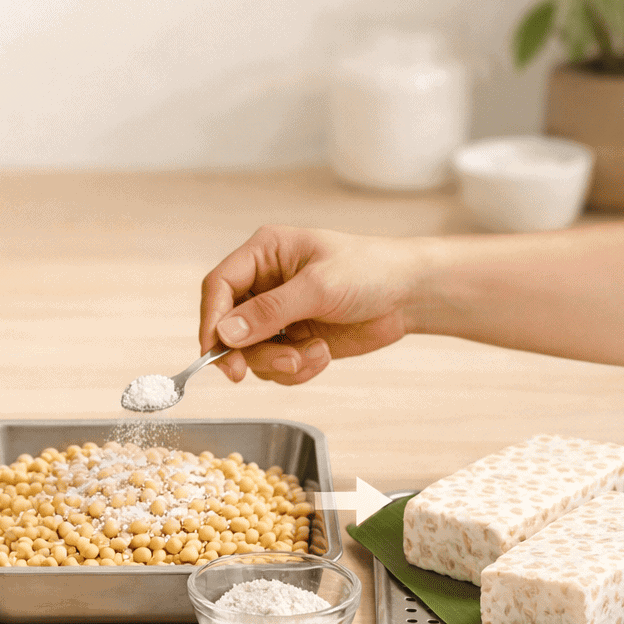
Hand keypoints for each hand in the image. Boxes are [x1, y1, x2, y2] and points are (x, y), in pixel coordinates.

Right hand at [199, 226, 422, 383]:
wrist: (411, 295)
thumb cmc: (371, 271)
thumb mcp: (319, 286)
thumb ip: (270, 311)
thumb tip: (226, 333)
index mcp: (264, 254)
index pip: (218, 287)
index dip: (212, 320)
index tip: (216, 352)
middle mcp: (264, 284)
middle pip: (228, 326)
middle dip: (250, 351)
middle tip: (265, 368)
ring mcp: (277, 315)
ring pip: (250, 352)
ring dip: (279, 362)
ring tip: (313, 354)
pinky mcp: (293, 339)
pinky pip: (274, 366)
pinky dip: (296, 369)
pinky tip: (322, 355)